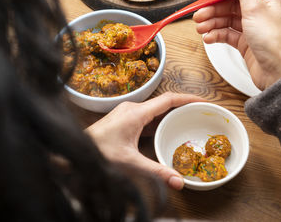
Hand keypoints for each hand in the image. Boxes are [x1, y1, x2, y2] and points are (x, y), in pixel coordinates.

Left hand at [86, 92, 203, 189]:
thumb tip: (178, 181)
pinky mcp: (125, 120)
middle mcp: (133, 109)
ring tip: (188, 119)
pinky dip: (160, 121)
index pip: (168, 100)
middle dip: (183, 106)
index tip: (203, 101)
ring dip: (171, 113)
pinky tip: (167, 129)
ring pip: (156, 110)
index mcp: (136, 113)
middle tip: (200, 113)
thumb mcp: (130, 162)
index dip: (188, 99)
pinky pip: (148, 116)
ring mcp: (128, 113)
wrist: (76, 150)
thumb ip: (156, 171)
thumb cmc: (98, 152)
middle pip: (164, 103)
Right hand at [193, 0, 280, 89]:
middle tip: (198, 15)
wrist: (276, 72)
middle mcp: (258, 12)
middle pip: (228, 5)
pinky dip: (216, 35)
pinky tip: (209, 38)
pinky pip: (226, 35)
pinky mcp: (244, 43)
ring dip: (211, 23)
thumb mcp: (255, 8)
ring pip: (225, 20)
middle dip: (212, 10)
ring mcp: (250, 28)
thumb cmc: (273, 42)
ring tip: (201, 28)